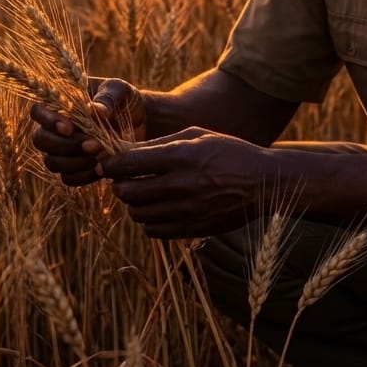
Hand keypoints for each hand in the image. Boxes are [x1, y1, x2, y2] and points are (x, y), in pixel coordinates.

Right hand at [30, 78, 146, 186]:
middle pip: (41, 140)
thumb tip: (93, 110)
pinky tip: (101, 168)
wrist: (141, 120)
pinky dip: (83, 175)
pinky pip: (68, 178)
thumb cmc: (125, 99)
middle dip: (65, 145)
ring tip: (100, 155)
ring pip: (51, 162)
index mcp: (61, 103)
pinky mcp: (76, 168)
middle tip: (93, 144)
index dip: (48, 121)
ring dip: (74, 162)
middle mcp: (56, 128)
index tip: (70, 127)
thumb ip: (107, 97)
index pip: (38, 111)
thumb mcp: (121, 91)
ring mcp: (64, 150)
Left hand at [102, 128, 271, 238]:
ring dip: (134, 204)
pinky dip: (149, 221)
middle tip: (121, 181)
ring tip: (141, 195)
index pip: (131, 163)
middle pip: (129, 192)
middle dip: (119, 186)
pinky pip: (154, 230)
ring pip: (139, 214)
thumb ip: (161, 144)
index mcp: (181, 156)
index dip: (111, 165)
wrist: (262, 183)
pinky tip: (158, 209)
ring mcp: (187, 210)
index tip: (104, 165)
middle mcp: (182, 184)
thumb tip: (126, 151)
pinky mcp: (193, 228)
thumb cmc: (228, 152)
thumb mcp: (197, 136)